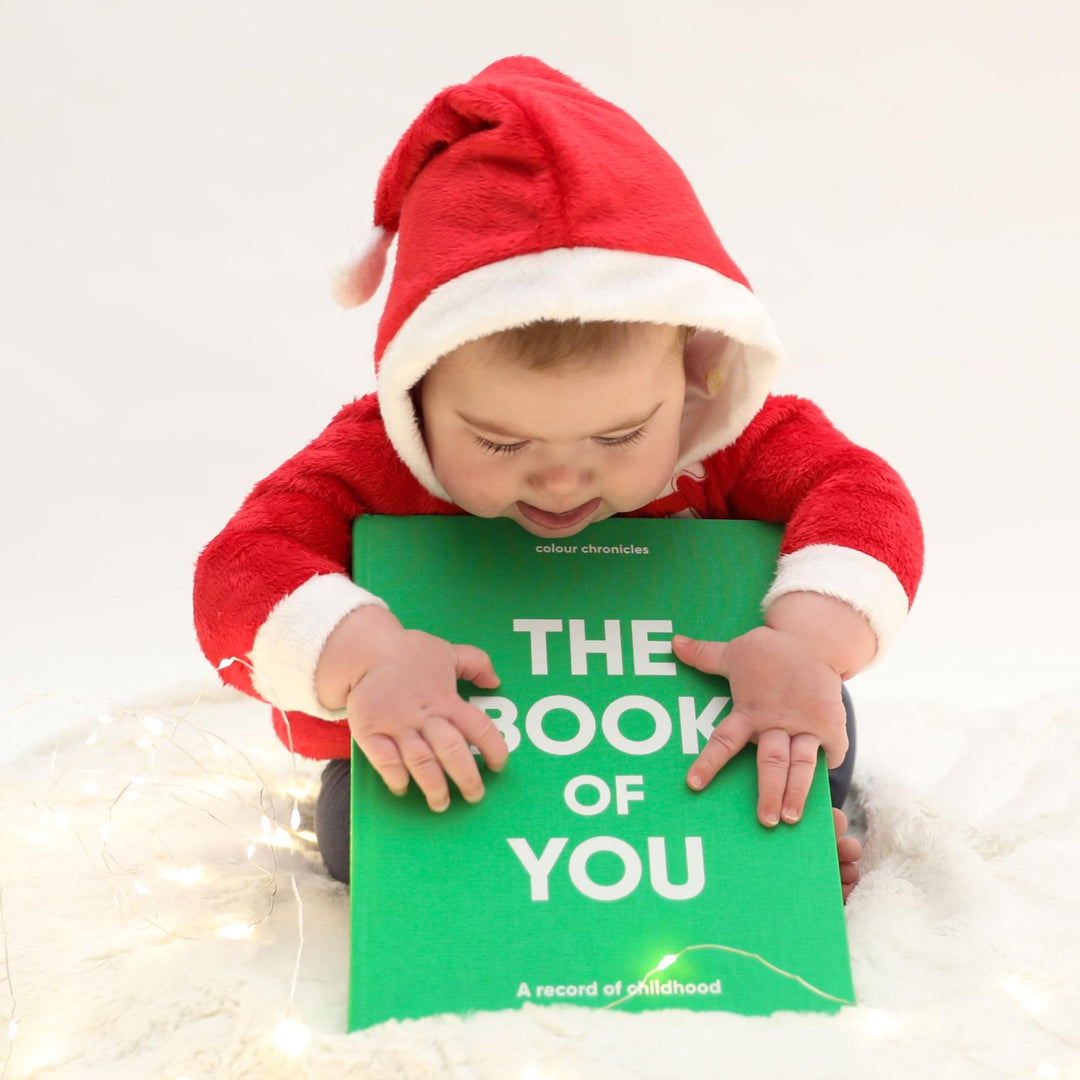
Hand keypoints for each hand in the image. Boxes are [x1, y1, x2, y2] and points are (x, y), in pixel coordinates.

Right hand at [316, 607, 507, 810]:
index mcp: (446, 699)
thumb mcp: (447, 651)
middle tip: (475, 795)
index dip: (494, 749)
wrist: (365, 650)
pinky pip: (384, 760)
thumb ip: (476, 663)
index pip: (478, 728)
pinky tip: (403, 788)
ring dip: (434, 786)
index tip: (500, 766)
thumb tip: (496, 682)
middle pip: (451, 751)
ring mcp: (396, 725)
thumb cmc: (410, 653)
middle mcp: (425, 716)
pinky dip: (395, 777)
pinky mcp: (370, 731)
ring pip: (420, 761)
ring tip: (442, 804)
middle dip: (467, 778)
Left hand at [672, 627, 847, 826]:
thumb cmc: (769, 652)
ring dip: (797, 792)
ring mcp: (805, 725)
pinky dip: (827, 771)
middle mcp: (776, 722)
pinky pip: (830, 754)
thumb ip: (704, 655)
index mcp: (749, 710)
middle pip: (771, 761)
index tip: (694, 784)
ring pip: (801, 763)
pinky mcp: (830, 725)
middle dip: (769, 791)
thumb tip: (672, 643)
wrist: (814, 639)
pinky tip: (823, 797)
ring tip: (793, 820)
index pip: (724, 739)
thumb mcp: (734, 652)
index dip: (709, 762)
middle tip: (766, 820)